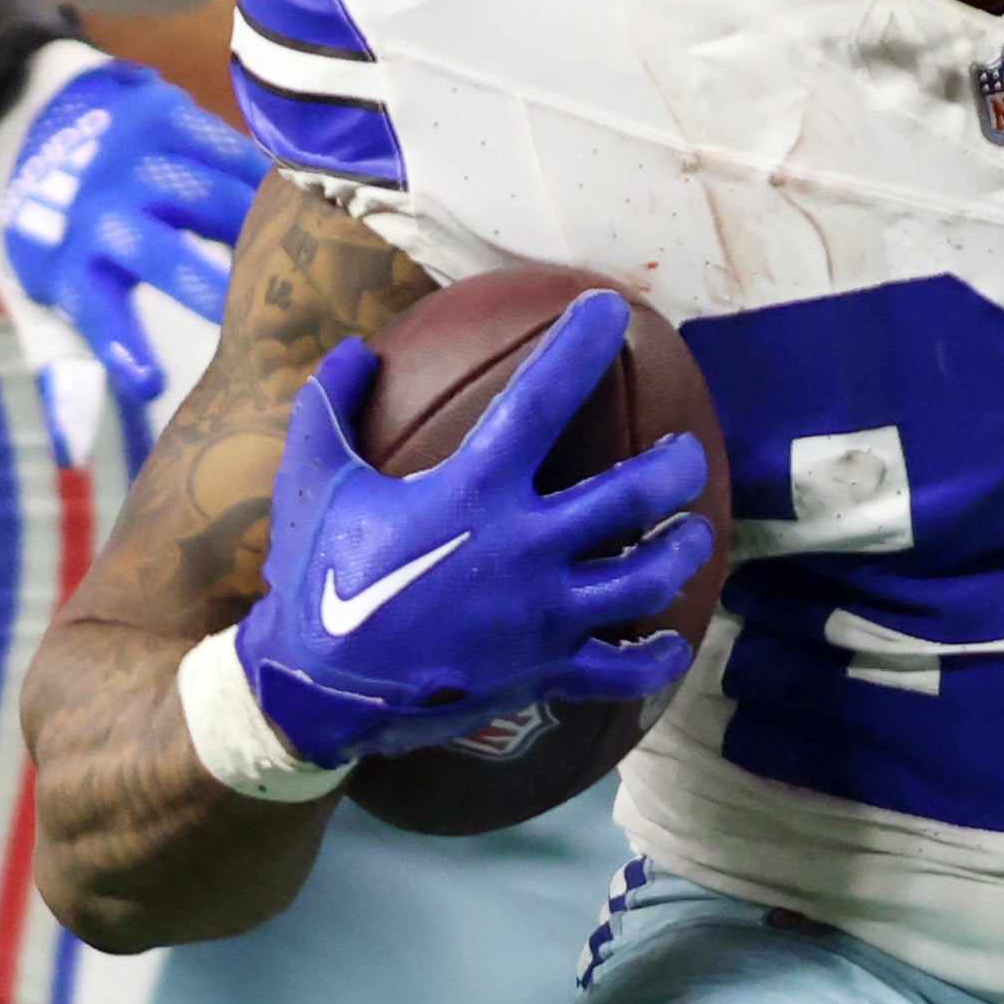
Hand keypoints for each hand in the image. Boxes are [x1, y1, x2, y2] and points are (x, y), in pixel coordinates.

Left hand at [0, 53, 271, 436]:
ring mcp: (134, 155)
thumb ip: (61, 361)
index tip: (149, 387)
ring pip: (204, 194)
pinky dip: (266, 182)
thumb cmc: (50, 228)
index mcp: (66, 256)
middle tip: (268, 330)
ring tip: (312, 266)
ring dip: (258, 231)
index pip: (93, 307)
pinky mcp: (166, 114)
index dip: (123, 344)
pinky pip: (227, 149)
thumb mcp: (36, 287)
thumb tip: (70, 455)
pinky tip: (305, 210)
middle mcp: (99, 205)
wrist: (29, 114)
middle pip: (157, 251)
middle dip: (209, 288)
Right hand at [228, 296, 714, 768]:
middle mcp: (524, 549)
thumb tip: (351, 349)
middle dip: (675, 466)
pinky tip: (672, 643)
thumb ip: (330, 407)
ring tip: (693, 534)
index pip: (541, 400)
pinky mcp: (545, 671)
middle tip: (686, 452)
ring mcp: (543, 616)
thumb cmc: (316, 579)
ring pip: (647, 579)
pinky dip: (657, 659)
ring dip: (683, 551)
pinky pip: (623, 670)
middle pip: (632, 496)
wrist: (317, 692)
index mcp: (472, 492)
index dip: (580, 348)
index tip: (612, 311)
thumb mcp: (311, 480)